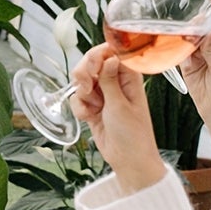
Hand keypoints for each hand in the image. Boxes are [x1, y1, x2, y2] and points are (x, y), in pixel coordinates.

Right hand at [70, 44, 167, 192]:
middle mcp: (115, 81)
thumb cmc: (133, 134)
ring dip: (82, 95)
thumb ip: (110, 80)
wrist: (127, 158)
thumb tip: (109, 57)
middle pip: (90, 63)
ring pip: (81, 82)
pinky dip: (79, 108)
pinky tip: (89, 118)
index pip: (110, 52)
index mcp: (129, 75)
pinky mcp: (93, 106)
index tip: (92, 69)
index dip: (96, 56)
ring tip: (93, 107)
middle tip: (87, 88)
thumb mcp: (120, 105)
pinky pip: (77, 99)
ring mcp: (103, 94)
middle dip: (83, 75)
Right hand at [179, 31, 210, 132]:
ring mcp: (199, 59)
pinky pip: (182, 57)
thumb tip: (208, 34)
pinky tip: (181, 51)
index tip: (204, 20)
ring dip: (187, 42)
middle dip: (195, 32)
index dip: (210, 25)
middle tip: (191, 30)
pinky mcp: (188, 68)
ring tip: (185, 40)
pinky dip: (180, 54)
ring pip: (191, 45)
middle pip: (201, 36)